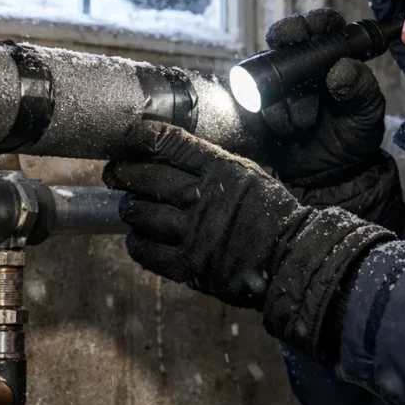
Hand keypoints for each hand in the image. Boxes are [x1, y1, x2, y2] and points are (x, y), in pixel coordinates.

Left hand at [104, 121, 309, 308]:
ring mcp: (193, 232)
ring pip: (141, 213)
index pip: (171, 144)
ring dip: (129, 208)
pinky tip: (138, 237)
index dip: (143, 139)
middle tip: (115, 173)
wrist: (289, 256)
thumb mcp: (247, 174)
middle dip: (124, 172)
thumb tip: (174, 153)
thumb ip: (213, 163)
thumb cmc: (271, 212)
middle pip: (147, 177)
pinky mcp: (188, 265)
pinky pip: (147, 251)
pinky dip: (136, 242)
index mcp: (220, 169)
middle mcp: (202, 197)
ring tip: (130, 206)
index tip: (130, 140)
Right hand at [260, 8, 385, 185]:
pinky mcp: (260, 102)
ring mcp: (279, 82)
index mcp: (334, 57)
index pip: (323, 27)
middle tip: (286, 49)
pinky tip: (287, 129)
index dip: (313, 22)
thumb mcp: (367, 114)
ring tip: (304, 123)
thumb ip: (362, 88)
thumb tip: (342, 68)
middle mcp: (304, 63)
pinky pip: (254, 97)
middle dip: (284, 39)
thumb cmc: (353, 137)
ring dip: (285, 95)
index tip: (308, 32)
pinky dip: (271, 113)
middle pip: (286, 36)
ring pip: (269, 68)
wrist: (329, 176)